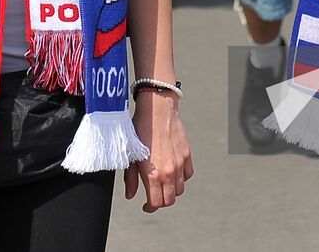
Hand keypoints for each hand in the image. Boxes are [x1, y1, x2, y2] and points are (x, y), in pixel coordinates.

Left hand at [126, 91, 192, 212]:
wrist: (157, 110)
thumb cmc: (140, 130)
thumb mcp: (131, 156)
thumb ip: (131, 179)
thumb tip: (130, 195)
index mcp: (154, 175)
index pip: (156, 203)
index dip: (150, 207)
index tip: (145, 205)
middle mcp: (169, 173)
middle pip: (169, 200)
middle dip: (161, 202)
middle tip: (153, 197)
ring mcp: (180, 164)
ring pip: (180, 189)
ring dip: (171, 191)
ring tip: (162, 184)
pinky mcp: (187, 155)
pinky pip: (188, 175)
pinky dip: (182, 178)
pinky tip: (173, 172)